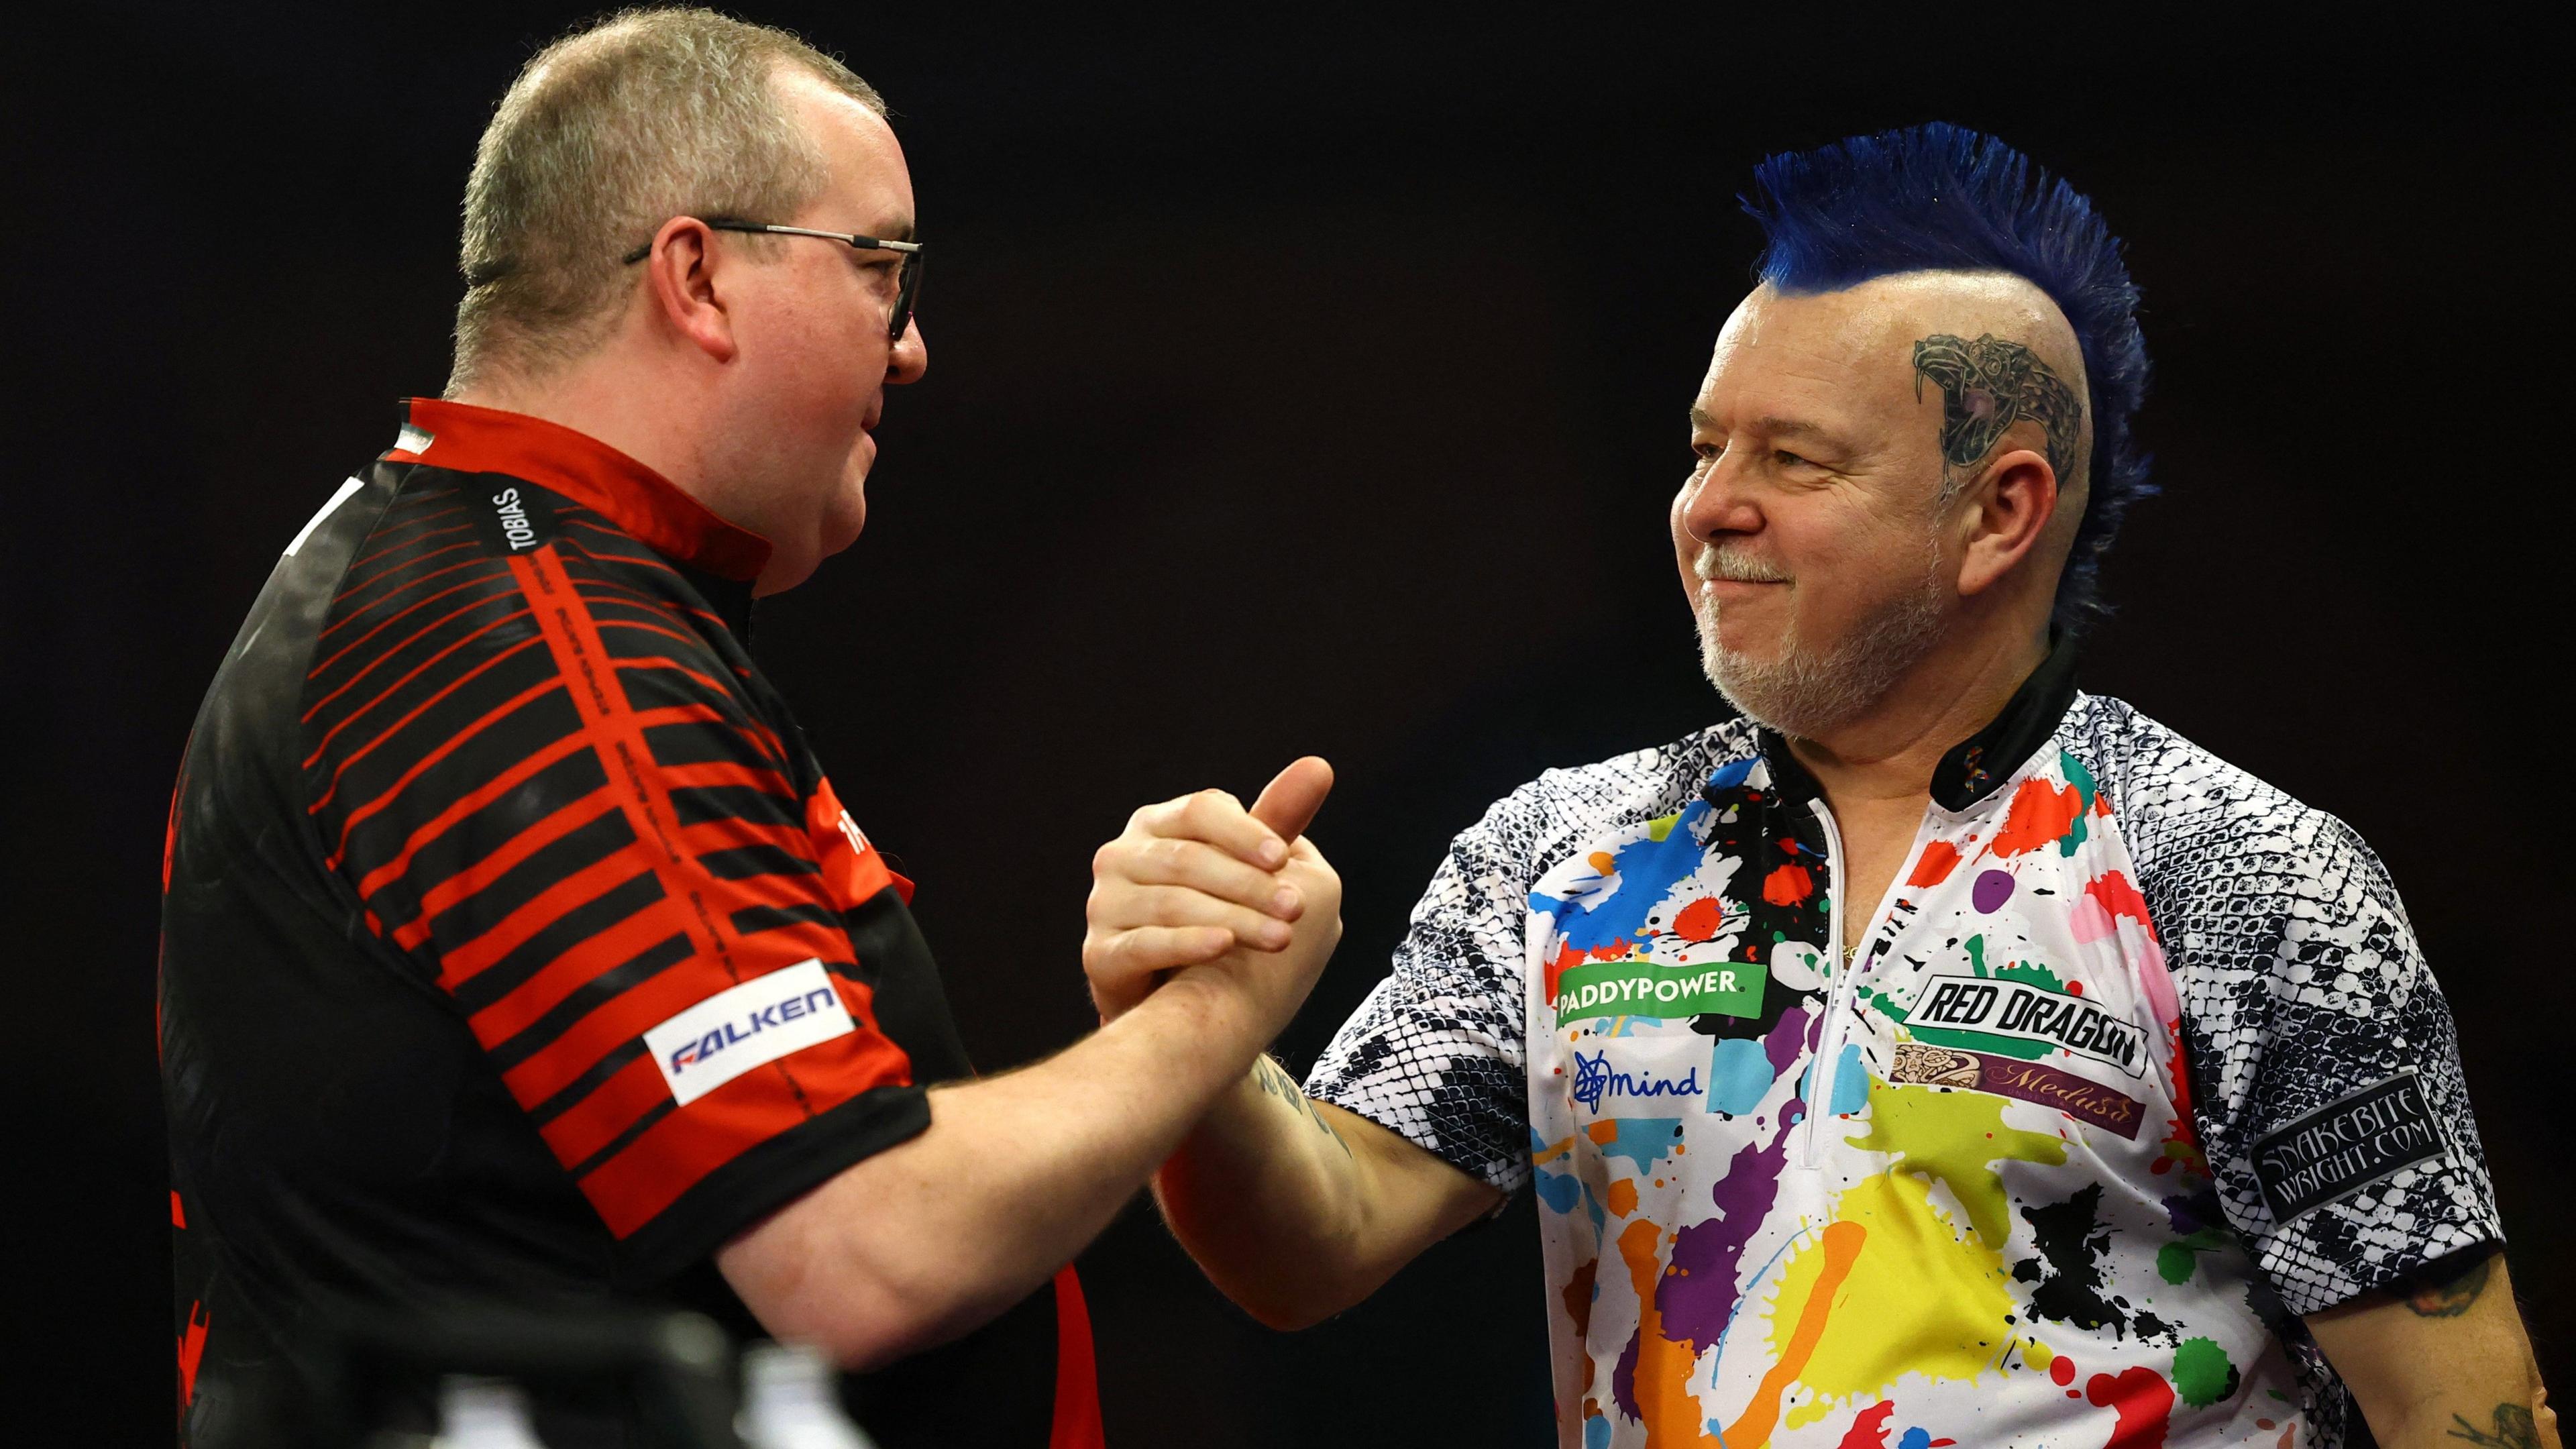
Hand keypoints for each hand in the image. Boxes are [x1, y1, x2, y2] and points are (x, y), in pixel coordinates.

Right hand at [1084, 758, 1337, 1022]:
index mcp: (1157, 822)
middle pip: (1188, 859)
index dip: (1243, 832)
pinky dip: (1187, 943)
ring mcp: (1105, 904)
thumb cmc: (1216, 912)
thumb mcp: (1247, 864)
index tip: (1282, 858)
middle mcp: (1122, 856)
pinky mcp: (1099, 954)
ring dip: (1233, 918)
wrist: (1178, 996)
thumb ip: (1277, 819)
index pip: (1201, 811)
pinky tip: (1224, 946)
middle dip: (1249, 884)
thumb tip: (1320, 766)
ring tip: (1279, 938)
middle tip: (1295, 909)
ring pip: (1171, 903)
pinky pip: (1144, 944)